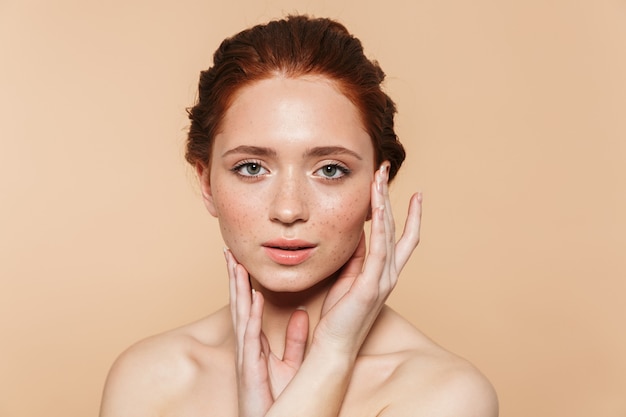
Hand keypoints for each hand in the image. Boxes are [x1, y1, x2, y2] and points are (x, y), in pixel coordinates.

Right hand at [225, 250, 308, 416]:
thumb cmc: (279, 398)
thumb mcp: (292, 364)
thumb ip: (296, 339)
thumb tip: (302, 315)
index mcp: (256, 342)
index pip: (249, 305)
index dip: (245, 282)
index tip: (243, 260)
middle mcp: (248, 344)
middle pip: (239, 303)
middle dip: (234, 277)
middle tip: (230, 251)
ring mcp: (246, 354)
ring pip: (240, 314)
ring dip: (238, 289)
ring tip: (235, 264)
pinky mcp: (250, 367)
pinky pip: (251, 336)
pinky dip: (252, 316)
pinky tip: (253, 298)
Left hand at [315, 163, 421, 354]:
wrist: (334, 347)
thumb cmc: (339, 316)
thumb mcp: (348, 280)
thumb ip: (356, 259)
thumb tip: (358, 236)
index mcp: (384, 272)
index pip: (401, 237)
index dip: (408, 214)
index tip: (412, 192)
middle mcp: (389, 273)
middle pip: (396, 227)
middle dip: (390, 197)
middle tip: (385, 170)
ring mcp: (383, 279)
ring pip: (389, 233)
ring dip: (384, 203)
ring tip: (379, 178)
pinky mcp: (372, 285)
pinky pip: (379, 249)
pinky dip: (381, 226)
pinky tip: (379, 207)